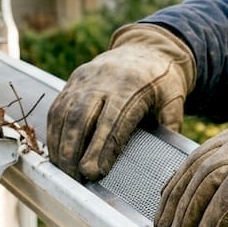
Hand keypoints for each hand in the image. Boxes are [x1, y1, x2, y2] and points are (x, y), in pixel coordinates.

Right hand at [47, 23, 194, 180]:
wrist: (144, 48)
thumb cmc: (161, 80)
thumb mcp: (174, 98)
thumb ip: (171, 124)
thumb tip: (172, 156)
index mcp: (130, 86)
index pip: (112, 122)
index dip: (100, 149)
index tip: (93, 172)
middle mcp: (103, 81)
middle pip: (82, 118)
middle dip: (74, 151)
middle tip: (75, 178)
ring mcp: (85, 79)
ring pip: (64, 113)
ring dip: (60, 144)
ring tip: (64, 170)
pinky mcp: (73, 81)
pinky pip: (57, 107)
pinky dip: (54, 132)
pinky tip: (56, 152)